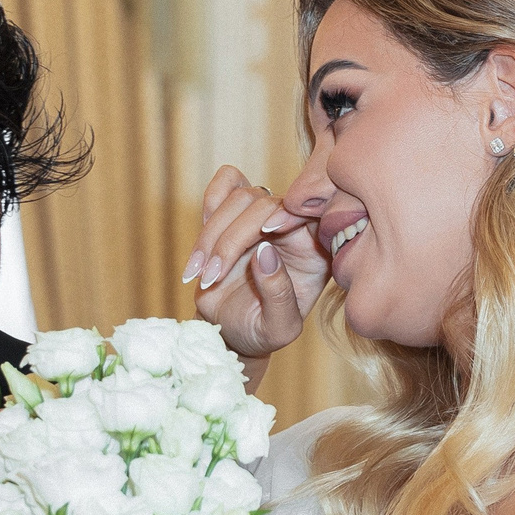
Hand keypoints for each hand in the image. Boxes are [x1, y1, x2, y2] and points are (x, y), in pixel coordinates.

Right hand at [185, 166, 328, 366]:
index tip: (266, 234)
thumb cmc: (260, 332)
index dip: (288, 215)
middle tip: (211, 275)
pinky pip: (225, 183)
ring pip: (240, 196)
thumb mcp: (278, 328)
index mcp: (315, 251)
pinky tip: (201, 246)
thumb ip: (279, 294)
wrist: (229, 330)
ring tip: (199, 273)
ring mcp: (261, 216)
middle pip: (266, 204)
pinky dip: (209, 205)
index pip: (310, 214)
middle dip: (233, 239)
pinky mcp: (234, 210)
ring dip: (212, 234)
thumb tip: (264, 252)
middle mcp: (291, 226)